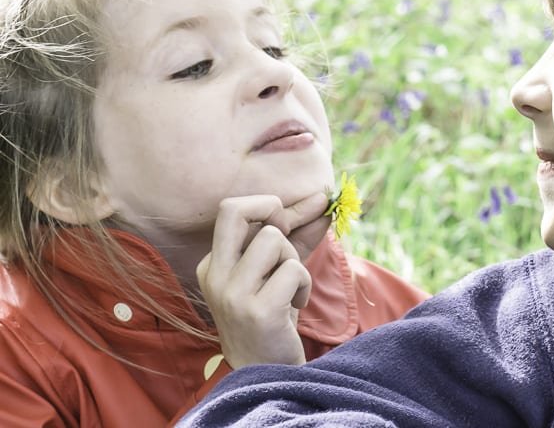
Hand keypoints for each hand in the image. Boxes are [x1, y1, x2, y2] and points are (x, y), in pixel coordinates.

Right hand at [196, 192, 329, 368]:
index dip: (272, 207)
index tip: (288, 224)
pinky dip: (304, 284)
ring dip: (294, 259)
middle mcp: (214, 275)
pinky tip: (295, 305)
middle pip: (233, 209)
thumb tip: (323, 199)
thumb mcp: (280, 270)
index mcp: (212, 263)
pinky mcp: (256, 310)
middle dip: (271, 207)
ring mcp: (231, 293)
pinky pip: (293, 270)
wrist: (267, 372)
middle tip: (286, 229)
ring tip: (291, 286)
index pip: (235, 210)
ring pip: (273, 238)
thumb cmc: (274, 316)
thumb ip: (298, 233)